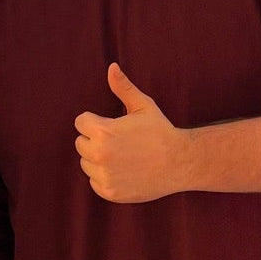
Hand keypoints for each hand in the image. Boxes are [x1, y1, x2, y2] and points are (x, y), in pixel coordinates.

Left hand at [74, 63, 181, 202]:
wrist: (180, 163)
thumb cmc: (161, 131)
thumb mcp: (143, 106)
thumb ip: (123, 87)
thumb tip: (111, 67)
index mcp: (103, 131)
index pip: (81, 122)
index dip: (96, 121)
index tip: (113, 125)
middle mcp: (99, 154)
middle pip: (81, 143)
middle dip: (95, 140)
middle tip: (120, 141)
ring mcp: (104, 176)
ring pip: (86, 163)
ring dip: (99, 159)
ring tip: (124, 156)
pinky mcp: (109, 192)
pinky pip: (95, 181)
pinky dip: (106, 177)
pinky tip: (125, 171)